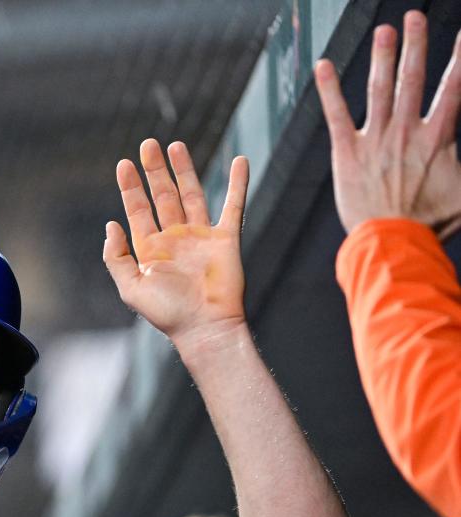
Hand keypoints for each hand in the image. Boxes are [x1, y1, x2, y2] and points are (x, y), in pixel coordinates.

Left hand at [103, 139, 249, 350]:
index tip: (124, 164)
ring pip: (192, 194)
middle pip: (163, 196)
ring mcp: (200, 236)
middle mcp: (174, 238)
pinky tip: (240, 161)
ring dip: (184, 170)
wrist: (204, 326)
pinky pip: (233, 205)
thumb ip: (117, 257)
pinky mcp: (226, 239)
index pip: (138, 210)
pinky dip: (238, 183)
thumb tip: (111, 225)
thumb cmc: (167, 312)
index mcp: (150, 248)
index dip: (131, 187)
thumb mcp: (131, 287)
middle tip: (148, 144)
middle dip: (155, 170)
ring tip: (175, 145)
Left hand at [315, 11, 460, 239]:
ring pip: (379, 89)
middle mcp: (406, 131)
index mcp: (437, 137)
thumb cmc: (432, 222)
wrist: (393, 241)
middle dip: (415, 45)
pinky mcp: (347, 152)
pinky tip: (322, 65)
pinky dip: (330, 88)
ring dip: (382, 57)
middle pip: (412, 79)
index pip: (453, 88)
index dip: (459, 60)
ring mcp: (375, 139)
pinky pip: (337, 114)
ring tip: (385, 30)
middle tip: (414, 17)